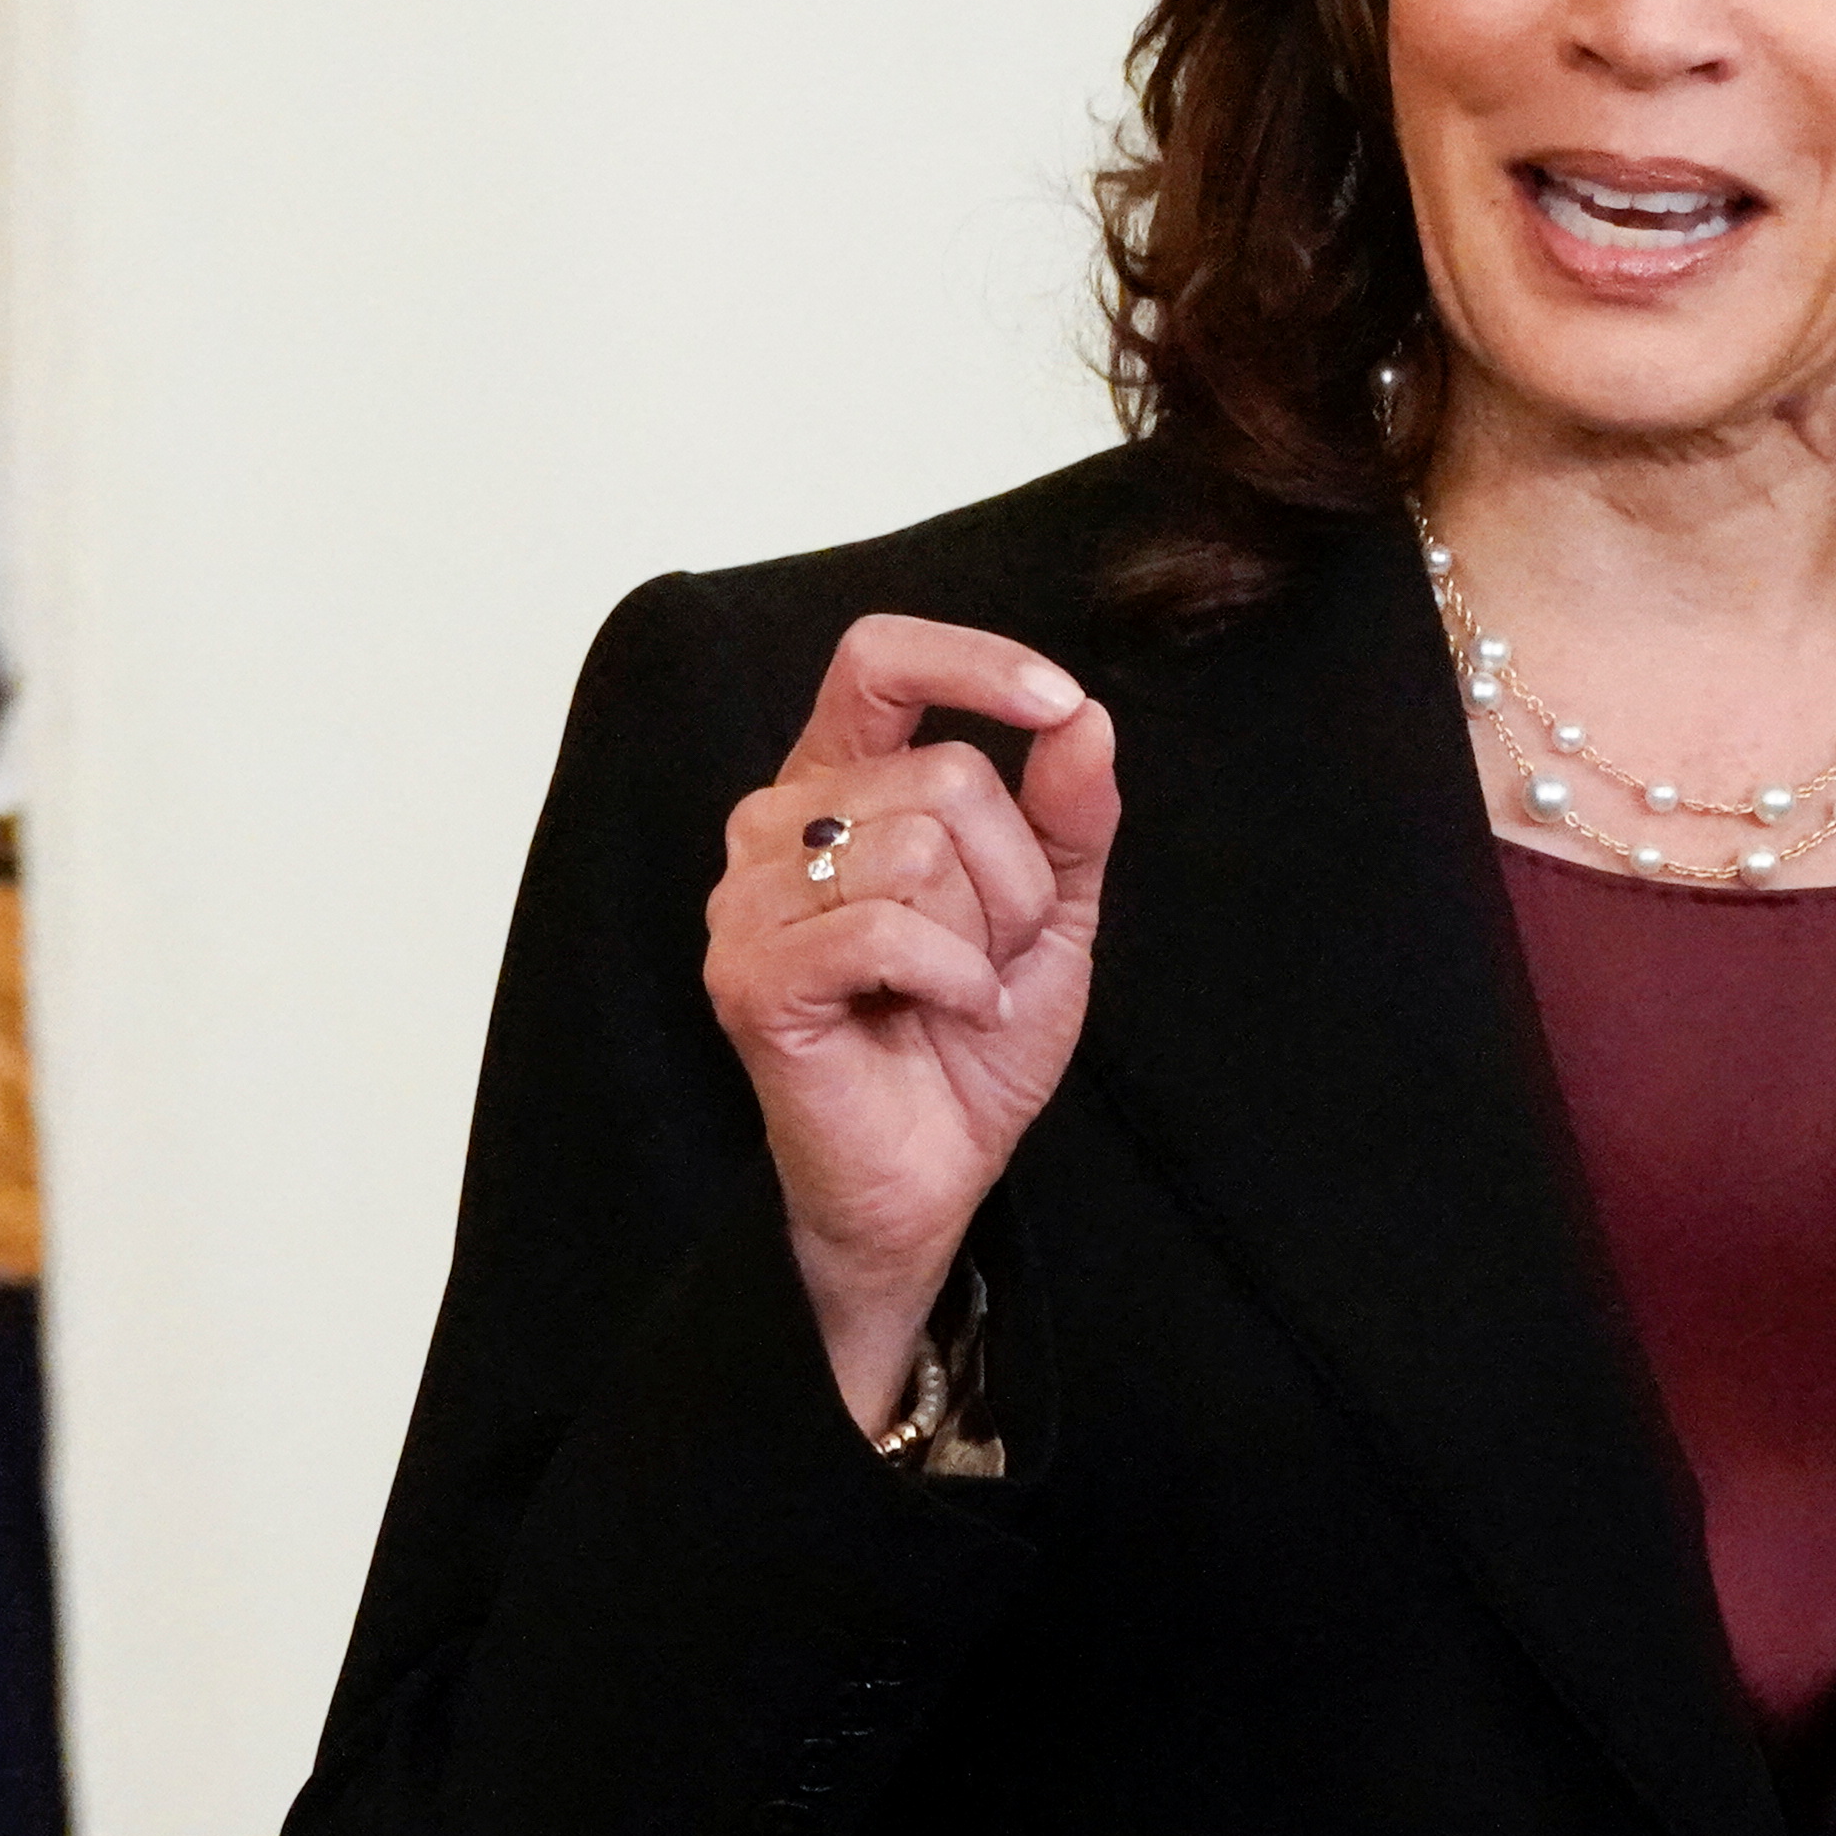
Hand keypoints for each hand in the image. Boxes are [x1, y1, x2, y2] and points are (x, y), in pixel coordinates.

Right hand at [702, 616, 1120, 1429]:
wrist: (931, 1176)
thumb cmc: (970, 1040)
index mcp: (840, 782)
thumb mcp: (1050, 913)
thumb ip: (1068, 814)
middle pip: (943, 774)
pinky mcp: (750, 974)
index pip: (878, 660)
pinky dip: (952, 978)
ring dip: (983, 936)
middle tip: (994, 954)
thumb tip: (1085, 719)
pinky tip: (948, 1013)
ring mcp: (749, 897)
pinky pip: (884, 928)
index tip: (1056, 706)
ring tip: (962, 990)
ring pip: (918, 848)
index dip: (973, 664)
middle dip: (1016, 876)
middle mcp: (777, 822)